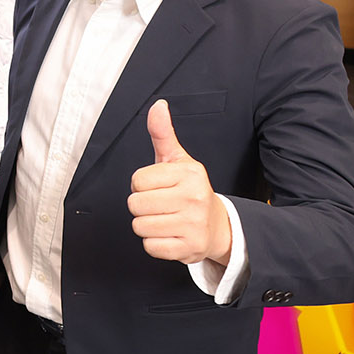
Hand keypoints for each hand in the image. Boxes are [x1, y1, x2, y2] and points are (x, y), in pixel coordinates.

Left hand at [127, 99, 230, 266]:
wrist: (218, 226)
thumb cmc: (190, 191)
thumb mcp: (178, 161)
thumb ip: (163, 134)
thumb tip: (157, 105)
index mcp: (189, 173)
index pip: (137, 181)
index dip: (141, 185)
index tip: (158, 187)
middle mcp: (194, 197)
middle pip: (135, 204)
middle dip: (142, 206)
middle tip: (160, 205)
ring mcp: (192, 224)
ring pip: (140, 226)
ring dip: (147, 225)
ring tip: (166, 219)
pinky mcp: (188, 248)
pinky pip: (150, 247)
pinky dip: (155, 243)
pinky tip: (170, 235)